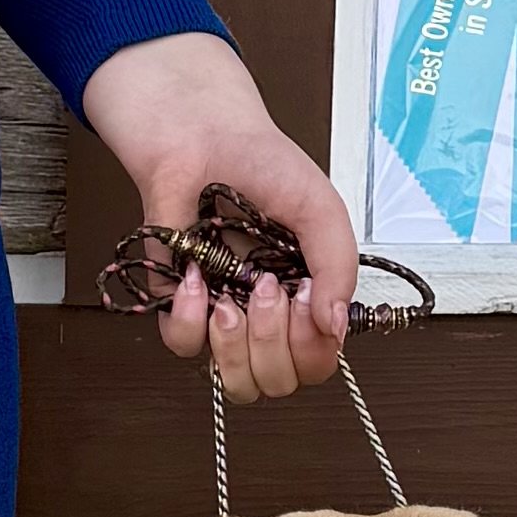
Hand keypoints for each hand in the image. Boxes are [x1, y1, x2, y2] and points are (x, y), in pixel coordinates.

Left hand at [79, 30, 359, 402]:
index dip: (315, 350)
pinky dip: (191, 318)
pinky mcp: (176, 303)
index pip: (319, 362)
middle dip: (277, 345)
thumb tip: (336, 327)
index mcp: (306, 298)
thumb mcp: (321, 209)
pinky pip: (183, 347)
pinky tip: (199, 277)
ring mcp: (222, 314)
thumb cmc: (262, 165)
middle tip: (271, 291)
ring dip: (239, 343)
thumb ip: (340, 265)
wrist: (201, 134)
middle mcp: (266, 316)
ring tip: (235, 294)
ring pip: (237, 380)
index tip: (307, 302)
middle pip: (281, 382)